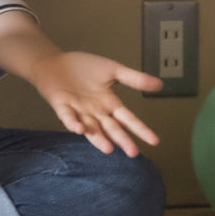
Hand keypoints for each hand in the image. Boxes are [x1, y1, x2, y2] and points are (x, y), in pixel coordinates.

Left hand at [30, 51, 161, 156]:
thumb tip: (160, 84)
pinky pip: (68, 117)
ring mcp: (78, 110)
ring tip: (109, 149)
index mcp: (108, 103)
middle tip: (133, 153)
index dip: (140, 129)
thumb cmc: (83, 68)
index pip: (127, 119)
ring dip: (98, 139)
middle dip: (122, 140)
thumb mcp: (112, 70)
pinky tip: (79, 129)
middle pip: (111, 128)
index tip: (154, 141)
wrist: (55, 62)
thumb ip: (134, 78)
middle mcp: (95, 111)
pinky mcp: (62, 105)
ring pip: (91, 128)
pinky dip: (73, 123)